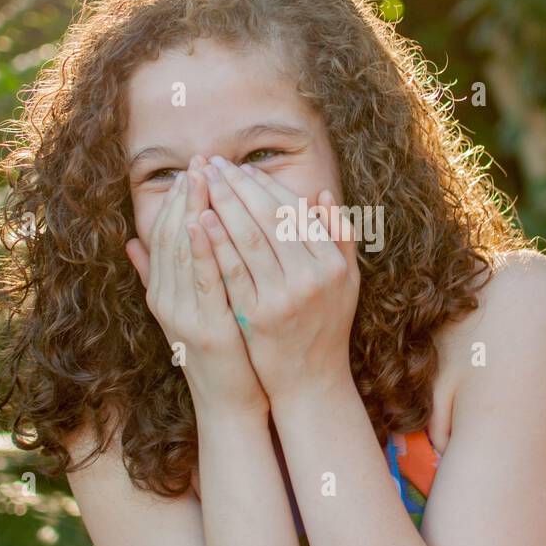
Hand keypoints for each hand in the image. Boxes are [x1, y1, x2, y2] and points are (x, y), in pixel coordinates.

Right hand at [125, 158, 268, 417]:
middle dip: (186, 196)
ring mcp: (182, 314)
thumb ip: (158, 277)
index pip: (162, 234)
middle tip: (199, 160)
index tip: (191, 169)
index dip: (175, 199)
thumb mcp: (186, 309)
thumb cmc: (220, 353)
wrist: (230, 403)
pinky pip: (202, 280)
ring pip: (182, 252)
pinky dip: (200, 249)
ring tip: (204, 178)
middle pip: (170, 236)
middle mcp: (165, 300)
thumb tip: (129, 242)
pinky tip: (205, 222)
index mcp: (162, 293)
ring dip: (193, 211)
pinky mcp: (204, 327)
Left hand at [197, 155, 360, 403]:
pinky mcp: (256, 317)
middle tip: (214, 164)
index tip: (242, 169)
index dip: (265, 187)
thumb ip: (339, 236)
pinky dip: (215, 243)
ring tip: (202, 182)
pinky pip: (231, 272)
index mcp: (333, 264)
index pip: (294, 213)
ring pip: (249, 239)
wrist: (310, 381)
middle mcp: (311, 278)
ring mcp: (283, 298)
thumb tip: (321, 195)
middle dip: (238, 187)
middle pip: (269, 219)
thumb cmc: (326, 325)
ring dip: (223, 205)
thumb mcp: (346, 281)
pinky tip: (199, 220)